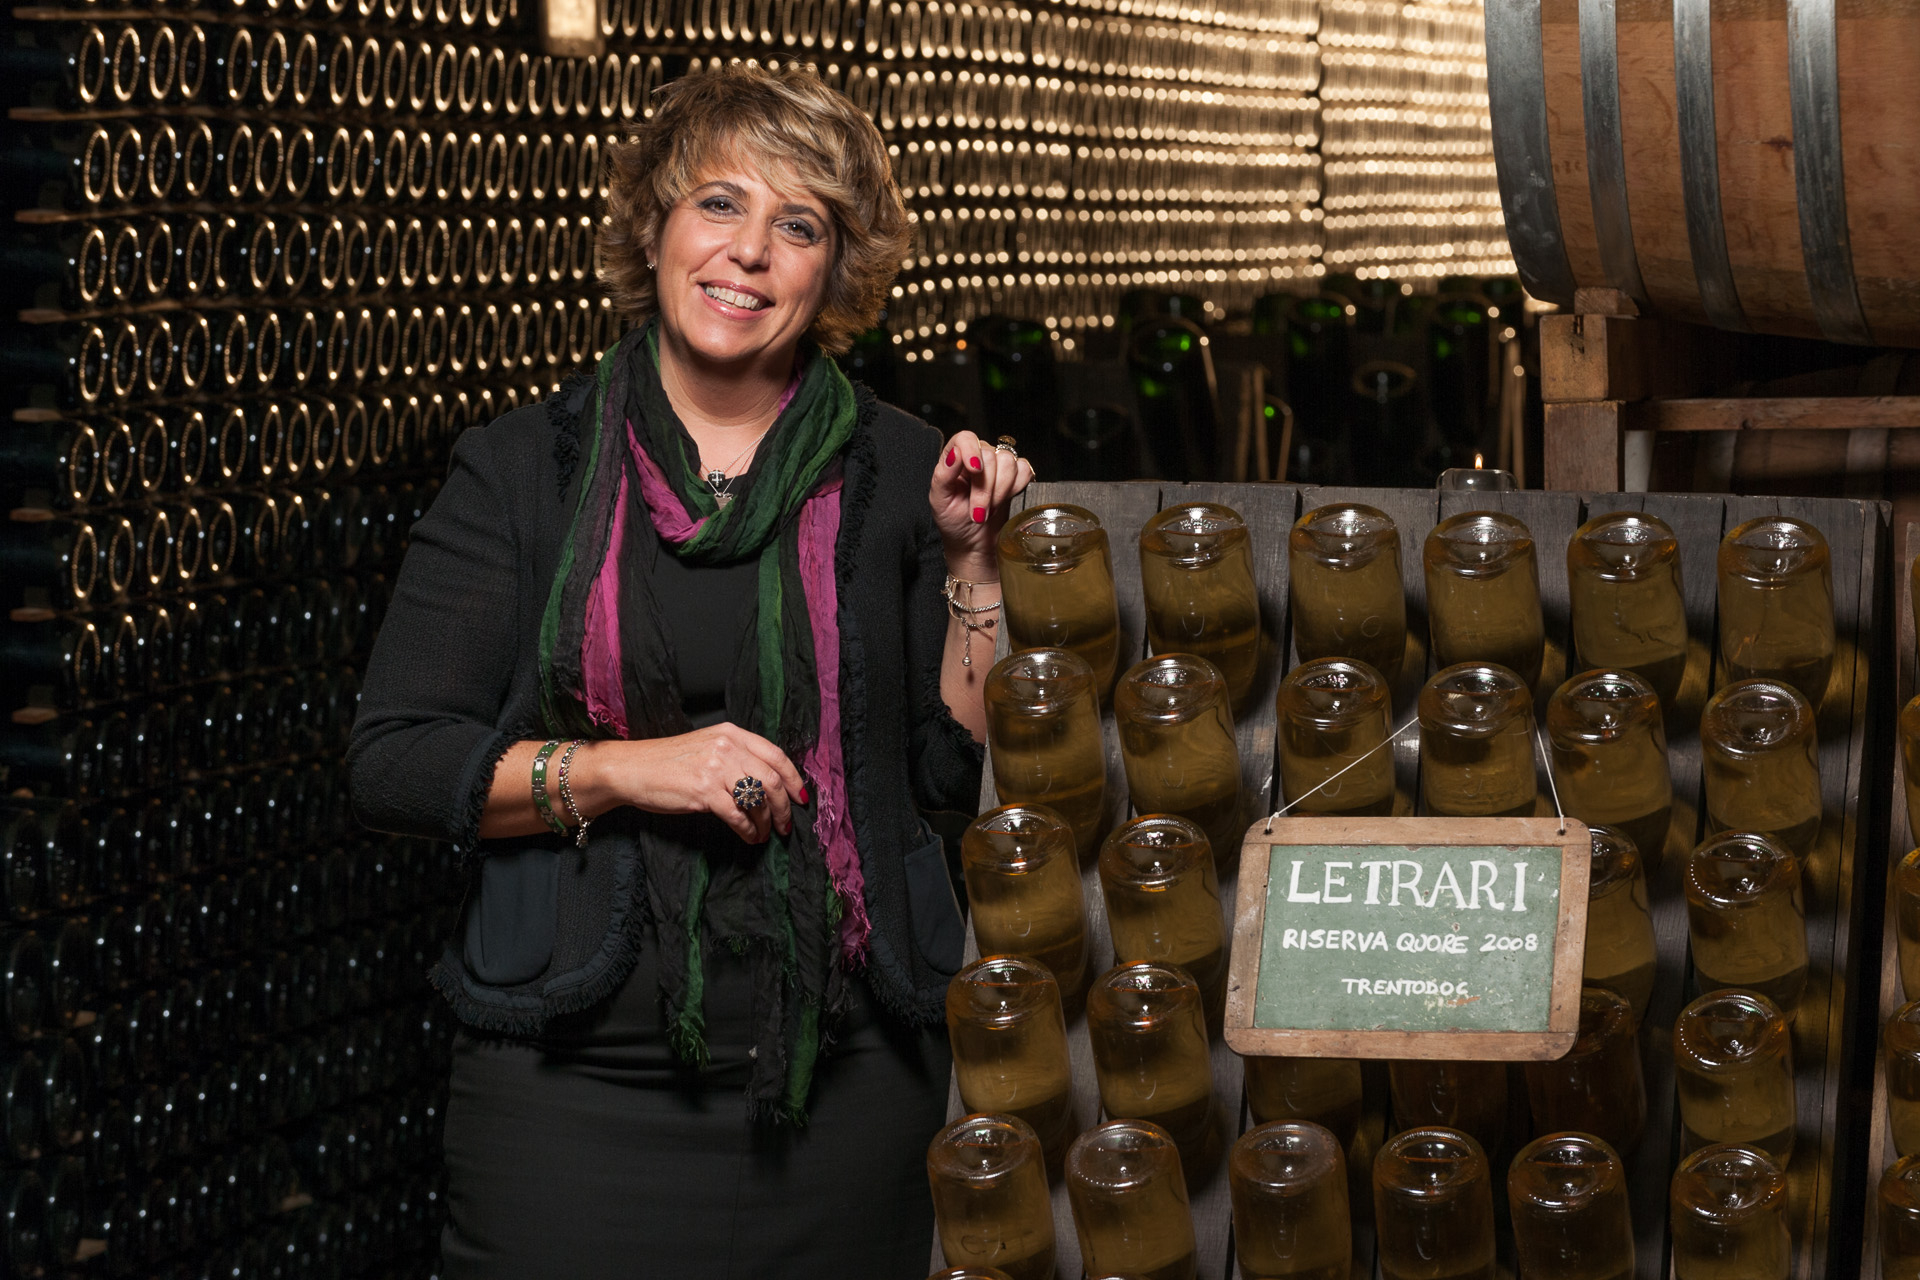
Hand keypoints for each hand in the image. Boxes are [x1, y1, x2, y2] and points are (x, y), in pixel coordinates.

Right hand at [600, 723, 808, 843]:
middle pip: (771, 779)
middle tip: (786, 825)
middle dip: (784, 807)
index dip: (794, 779)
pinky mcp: (703, 791)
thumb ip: (735, 756)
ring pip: (758, 798)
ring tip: (765, 834)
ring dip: (767, 822)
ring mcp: (715, 768)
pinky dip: (748, 830)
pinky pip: (737, 815)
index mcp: (731, 733)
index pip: (776, 754)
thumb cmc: (667, 762)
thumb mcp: (706, 746)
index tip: (800, 798)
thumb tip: (766, 784)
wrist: (631, 769)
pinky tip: (748, 837)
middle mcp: (727, 747)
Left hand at [929, 430, 1034, 575]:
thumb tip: (954, 453)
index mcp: (956, 457)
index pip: (966, 438)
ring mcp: (999, 466)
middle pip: (990, 456)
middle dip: (984, 489)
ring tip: (989, 508)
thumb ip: (943, 475)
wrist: (973, 543)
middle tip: (977, 511)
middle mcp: (978, 456)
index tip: (974, 470)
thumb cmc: (953, 521)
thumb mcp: (939, 501)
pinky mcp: (1017, 476)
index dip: (972, 450)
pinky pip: (1025, 471)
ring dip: (999, 492)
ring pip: (1009, 463)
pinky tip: (1004, 500)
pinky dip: (1016, 488)